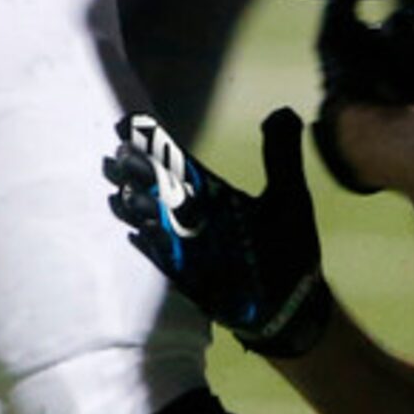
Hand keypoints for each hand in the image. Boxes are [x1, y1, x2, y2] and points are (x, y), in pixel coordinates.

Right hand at [103, 108, 332, 357]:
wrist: (293, 302)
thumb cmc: (289, 248)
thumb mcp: (289, 196)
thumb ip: (283, 154)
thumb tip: (282, 111)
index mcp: (210, 191)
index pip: (174, 160)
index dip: (152, 142)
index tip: (129, 125)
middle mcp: (192, 215)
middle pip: (155, 187)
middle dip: (136, 173)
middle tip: (120, 156)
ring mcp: (187, 245)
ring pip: (151, 220)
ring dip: (137, 208)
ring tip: (125, 194)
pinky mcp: (188, 274)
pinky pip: (163, 258)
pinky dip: (152, 246)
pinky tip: (139, 233)